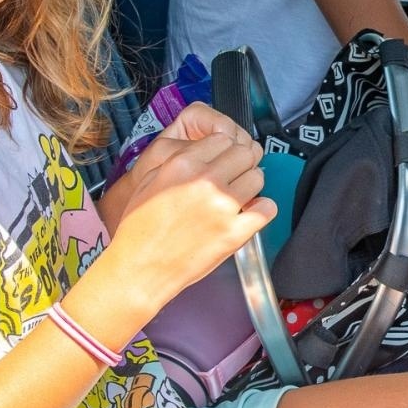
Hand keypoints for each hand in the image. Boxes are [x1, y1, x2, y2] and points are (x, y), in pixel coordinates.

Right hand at [104, 103, 275, 303]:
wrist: (140, 268)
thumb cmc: (140, 229)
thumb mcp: (149, 181)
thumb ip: (178, 160)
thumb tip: (203, 151)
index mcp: (183, 164)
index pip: (222, 139)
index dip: (224, 149)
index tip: (223, 159)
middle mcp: (205, 180)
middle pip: (244, 154)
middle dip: (241, 163)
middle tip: (234, 176)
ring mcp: (222, 206)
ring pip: (258, 177)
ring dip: (251, 184)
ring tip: (239, 196)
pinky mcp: (235, 232)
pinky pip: (267, 208)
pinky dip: (262, 209)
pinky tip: (250, 213)